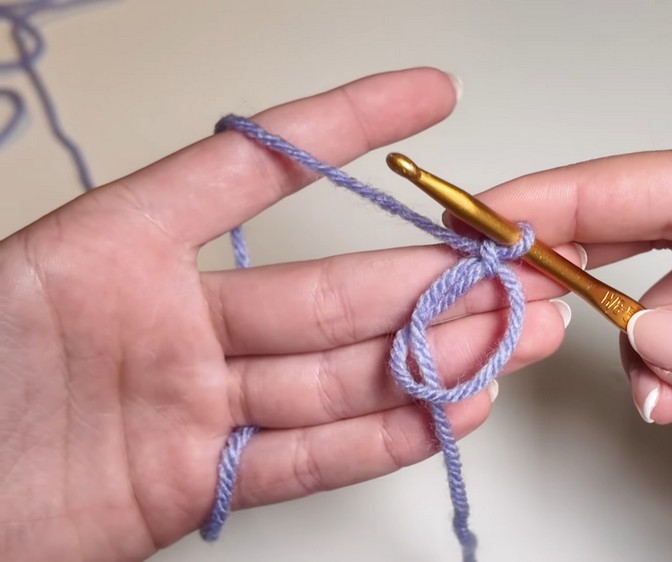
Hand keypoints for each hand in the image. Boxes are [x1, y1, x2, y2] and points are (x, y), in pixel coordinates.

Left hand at [0, 68, 574, 560]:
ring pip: (333, 376)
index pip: (258, 166)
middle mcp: (172, 323)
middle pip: (327, 293)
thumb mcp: (33, 270)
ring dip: (430, 357)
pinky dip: (380, 438)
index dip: (347, 124)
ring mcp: (190, 405)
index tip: (431, 95)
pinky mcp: (191, 482)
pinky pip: (302, 458)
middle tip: (515, 269)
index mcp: (122, 247)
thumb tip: (250, 150)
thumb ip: (132, 228)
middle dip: (431, 277)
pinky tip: (448, 410)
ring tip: (513, 337)